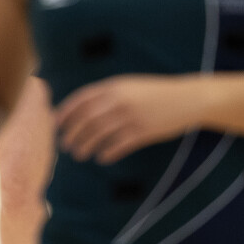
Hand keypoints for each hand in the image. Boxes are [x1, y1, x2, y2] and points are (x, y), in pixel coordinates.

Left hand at [54, 74, 205, 164]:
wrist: (188, 98)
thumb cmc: (156, 92)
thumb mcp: (130, 85)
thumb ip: (109, 93)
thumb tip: (85, 107)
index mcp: (114, 85)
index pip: (82, 99)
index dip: (66, 112)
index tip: (56, 123)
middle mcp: (120, 99)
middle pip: (87, 118)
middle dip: (72, 133)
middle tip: (65, 145)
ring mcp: (132, 115)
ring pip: (100, 133)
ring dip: (86, 145)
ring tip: (79, 155)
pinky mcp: (144, 131)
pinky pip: (120, 144)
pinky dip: (108, 152)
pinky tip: (101, 158)